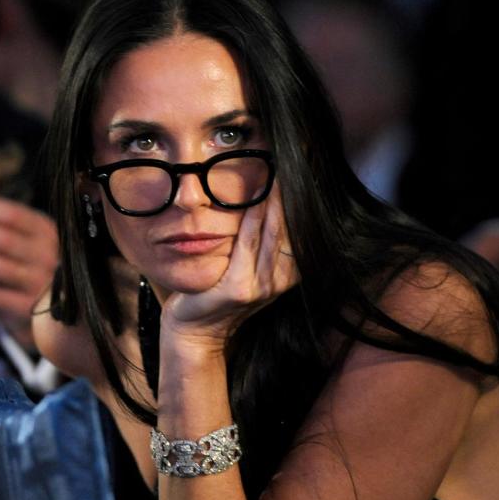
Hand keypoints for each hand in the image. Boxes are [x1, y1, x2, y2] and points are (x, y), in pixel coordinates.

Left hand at [160, 185, 297, 350]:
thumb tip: (268, 205)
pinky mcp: (238, 289)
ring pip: (274, 235)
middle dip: (292, 199)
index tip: (303, 177)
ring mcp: (260, 287)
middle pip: (292, 232)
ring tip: (279, 176)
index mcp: (286, 277)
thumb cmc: (217, 295)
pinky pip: (249, 246)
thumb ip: (262, 247)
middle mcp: (278, 283)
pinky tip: (257, 200)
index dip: (303, 206)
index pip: (301, 235)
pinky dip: (254, 220)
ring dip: (276, 203)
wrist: (195, 331)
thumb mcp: (247, 271)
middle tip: (293, 167)